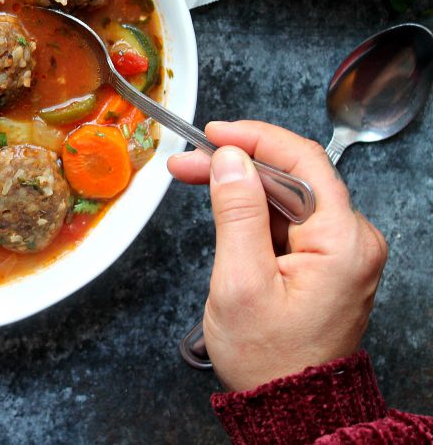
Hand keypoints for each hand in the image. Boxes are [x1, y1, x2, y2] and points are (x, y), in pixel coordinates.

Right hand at [167, 121, 386, 391]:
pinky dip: (252, 208)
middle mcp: (352, 240)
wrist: (289, 405)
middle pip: (293, 176)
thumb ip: (238, 213)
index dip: (255, 138)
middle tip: (185, 163)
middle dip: (237, 163)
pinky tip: (222, 203)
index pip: (304, 162)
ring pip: (287, 195)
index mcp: (342, 242)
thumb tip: (231, 158)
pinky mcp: (326, 260)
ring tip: (192, 177)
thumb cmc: (268, 357)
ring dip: (240, 184)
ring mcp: (341, 251)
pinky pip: (289, 219)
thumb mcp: (240, 282)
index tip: (212, 132)